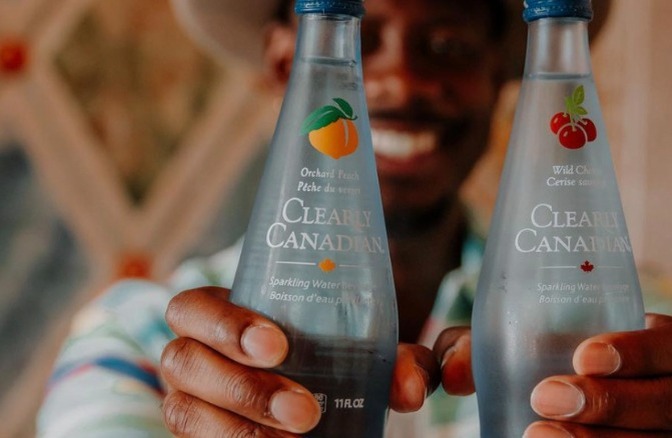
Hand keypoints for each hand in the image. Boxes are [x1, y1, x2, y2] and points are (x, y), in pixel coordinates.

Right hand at [160, 287, 438, 436]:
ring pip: (183, 412)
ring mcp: (190, 400)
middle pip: (180, 361)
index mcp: (222, 315)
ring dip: (238, 429)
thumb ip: (395, 362)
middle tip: (304, 410)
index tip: (279, 346)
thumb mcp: (366, 354)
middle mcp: (194, 355)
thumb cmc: (333, 362)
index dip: (224, 324)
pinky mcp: (200, 433)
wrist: (319, 406)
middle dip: (242, 387)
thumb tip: (411, 389)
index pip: (192, 307)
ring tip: (299, 437)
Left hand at [434, 314, 671, 436]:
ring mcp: (665, 437)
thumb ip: (472, 347)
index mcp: (656, 349)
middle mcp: (671, 395)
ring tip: (537, 435)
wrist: (548, 410)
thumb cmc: (535, 364)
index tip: (584, 355)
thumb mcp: (504, 344)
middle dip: (611, 401)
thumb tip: (452, 374)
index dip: (643, 349)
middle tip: (545, 396)